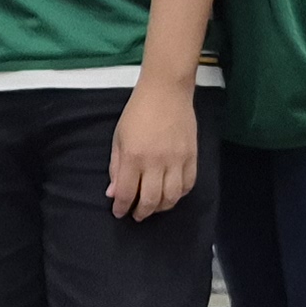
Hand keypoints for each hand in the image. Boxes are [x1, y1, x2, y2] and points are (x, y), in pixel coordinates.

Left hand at [108, 76, 200, 220]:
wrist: (166, 91)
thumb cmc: (137, 112)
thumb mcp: (119, 137)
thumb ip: (116, 166)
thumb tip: (113, 193)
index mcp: (134, 156)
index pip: (127, 193)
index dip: (121, 208)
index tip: (119, 212)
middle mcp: (156, 162)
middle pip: (150, 200)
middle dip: (141, 212)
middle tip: (136, 215)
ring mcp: (176, 160)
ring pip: (171, 197)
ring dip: (161, 208)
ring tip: (154, 207)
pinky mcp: (192, 156)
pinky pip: (188, 185)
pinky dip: (179, 195)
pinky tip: (171, 194)